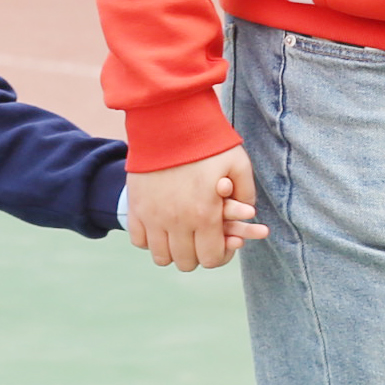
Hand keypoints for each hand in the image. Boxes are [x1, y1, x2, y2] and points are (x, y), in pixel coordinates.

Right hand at [126, 149, 269, 272]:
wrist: (168, 121)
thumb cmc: (207, 142)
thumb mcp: (238, 163)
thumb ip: (247, 193)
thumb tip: (249, 213)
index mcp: (204, 215)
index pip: (212, 259)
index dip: (220, 256)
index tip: (221, 245)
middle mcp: (177, 222)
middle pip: (186, 262)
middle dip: (198, 255)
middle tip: (202, 239)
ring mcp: (153, 217)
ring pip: (162, 257)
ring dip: (173, 251)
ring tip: (181, 236)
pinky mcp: (136, 208)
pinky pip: (139, 241)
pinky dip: (151, 240)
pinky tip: (161, 227)